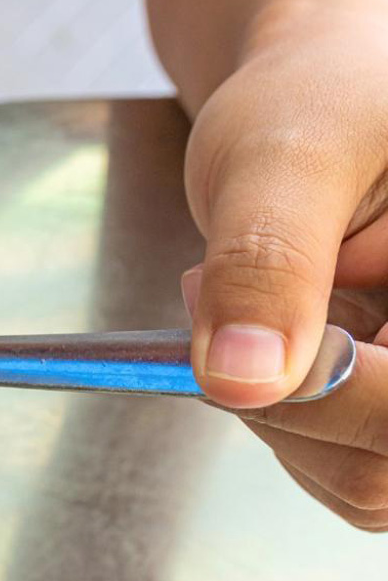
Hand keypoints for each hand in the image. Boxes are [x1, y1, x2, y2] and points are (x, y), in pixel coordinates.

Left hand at [181, 10, 387, 528]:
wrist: (320, 99)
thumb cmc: (317, 98)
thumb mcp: (284, 154)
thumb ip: (268, 263)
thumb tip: (241, 381)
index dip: (322, 381)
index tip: (213, 288)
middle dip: (291, 392)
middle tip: (216, 285)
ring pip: (368, 482)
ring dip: (283, 407)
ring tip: (259, 295)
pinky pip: (353, 473)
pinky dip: (290, 419)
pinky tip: (284, 334)